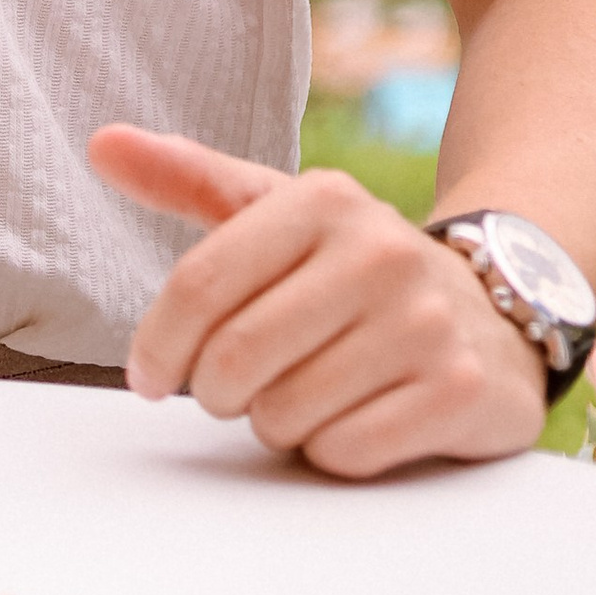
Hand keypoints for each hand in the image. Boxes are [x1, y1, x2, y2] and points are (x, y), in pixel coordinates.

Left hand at [89, 125, 548, 478]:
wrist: (494, 309)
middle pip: (236, 358)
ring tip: (303, 394)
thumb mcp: (278, 211)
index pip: (200, 284)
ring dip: (277, 423)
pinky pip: (345, 452)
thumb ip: (189, 179)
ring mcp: (424, 321)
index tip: (148, 377)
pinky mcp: (457, 390)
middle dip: (218, 391)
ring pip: (286, 412)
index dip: (158, 343)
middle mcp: (378, 251)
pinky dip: (331, 452)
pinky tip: (356, 417)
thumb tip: (101, 143)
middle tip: (235, 389)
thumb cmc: (353, 268)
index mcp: (321, 200)